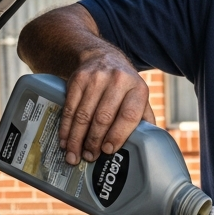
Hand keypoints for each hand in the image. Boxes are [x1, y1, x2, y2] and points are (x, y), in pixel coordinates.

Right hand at [58, 47, 155, 165]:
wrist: (102, 57)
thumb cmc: (124, 86)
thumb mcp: (139, 97)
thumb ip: (143, 119)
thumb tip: (148, 146)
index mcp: (137, 89)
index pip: (128, 116)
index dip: (117, 135)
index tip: (108, 150)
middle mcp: (118, 81)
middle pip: (103, 117)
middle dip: (94, 141)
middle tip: (89, 157)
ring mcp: (96, 78)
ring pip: (84, 115)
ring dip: (77, 139)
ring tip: (75, 155)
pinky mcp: (78, 79)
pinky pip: (70, 108)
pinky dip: (66, 127)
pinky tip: (65, 140)